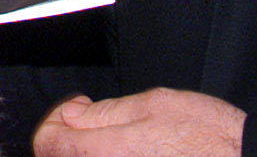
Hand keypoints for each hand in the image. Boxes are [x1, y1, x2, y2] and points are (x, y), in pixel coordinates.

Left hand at [33, 88, 244, 156]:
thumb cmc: (209, 137)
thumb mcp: (154, 104)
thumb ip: (104, 113)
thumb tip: (71, 116)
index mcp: (108, 153)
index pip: (47, 144)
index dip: (55, 120)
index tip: (77, 110)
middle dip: (71, 138)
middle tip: (93, 119)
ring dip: (88, 151)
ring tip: (120, 138)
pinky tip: (133, 153)